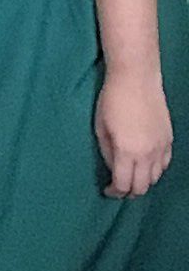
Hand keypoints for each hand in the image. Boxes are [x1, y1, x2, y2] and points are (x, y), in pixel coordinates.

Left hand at [95, 70, 172, 197]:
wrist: (136, 78)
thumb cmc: (112, 99)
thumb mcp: (100, 127)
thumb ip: (107, 152)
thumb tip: (113, 167)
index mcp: (126, 151)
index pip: (123, 184)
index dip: (114, 192)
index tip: (107, 191)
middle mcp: (147, 154)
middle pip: (141, 187)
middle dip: (129, 192)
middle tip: (119, 188)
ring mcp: (161, 147)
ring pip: (155, 178)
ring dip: (143, 182)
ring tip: (132, 177)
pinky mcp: (169, 140)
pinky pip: (164, 164)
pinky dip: (155, 170)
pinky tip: (146, 166)